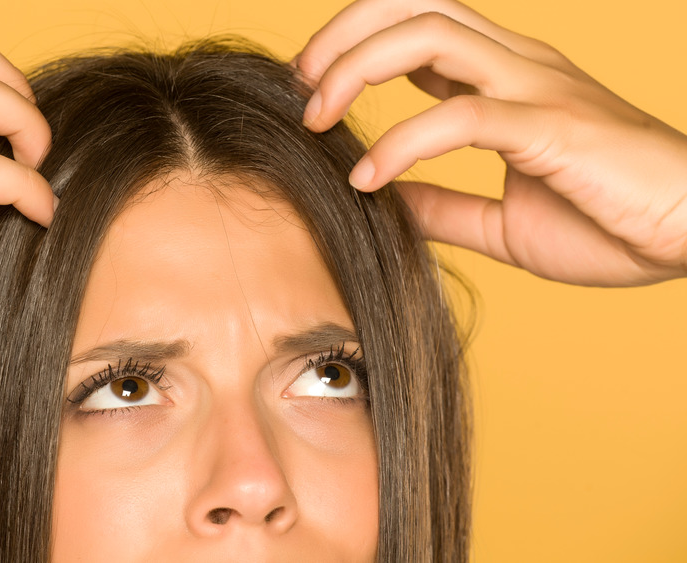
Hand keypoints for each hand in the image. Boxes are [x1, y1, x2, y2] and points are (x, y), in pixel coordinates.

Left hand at [294, 0, 686, 286]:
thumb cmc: (611, 221)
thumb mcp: (502, 221)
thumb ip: (444, 207)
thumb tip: (384, 203)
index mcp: (507, 77)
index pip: (419, 23)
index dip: (356, 42)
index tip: (313, 88)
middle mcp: (519, 64)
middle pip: (415, 5)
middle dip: (343, 34)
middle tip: (301, 86)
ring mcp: (536, 87)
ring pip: (430, 35)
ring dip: (356, 69)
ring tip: (316, 120)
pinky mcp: (551, 126)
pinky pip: (461, 116)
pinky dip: (401, 143)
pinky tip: (367, 180)